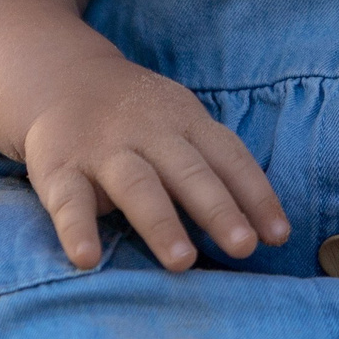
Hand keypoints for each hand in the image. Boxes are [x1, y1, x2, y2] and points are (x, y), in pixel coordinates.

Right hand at [20, 54, 288, 270]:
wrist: (62, 76)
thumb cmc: (139, 117)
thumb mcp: (181, 124)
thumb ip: (214, 167)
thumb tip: (265, 228)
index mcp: (186, 121)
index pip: (228, 157)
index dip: (255, 194)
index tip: (279, 235)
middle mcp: (149, 132)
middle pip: (189, 171)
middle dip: (218, 209)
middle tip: (243, 247)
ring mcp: (103, 149)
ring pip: (137, 186)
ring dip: (161, 223)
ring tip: (182, 262)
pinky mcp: (59, 168)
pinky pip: (69, 201)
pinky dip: (77, 229)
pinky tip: (87, 258)